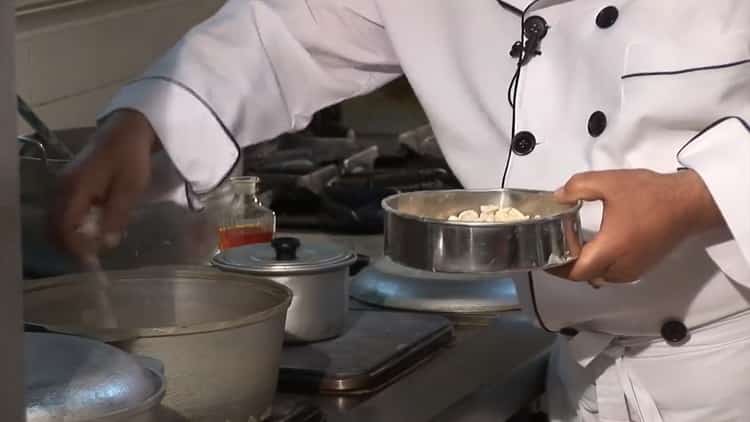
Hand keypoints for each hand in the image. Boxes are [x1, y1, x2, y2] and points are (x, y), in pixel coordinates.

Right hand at [49, 110, 157, 261]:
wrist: (127, 130)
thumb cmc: (130, 158)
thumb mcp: (129, 189)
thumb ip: (116, 217)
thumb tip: (105, 243)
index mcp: (74, 189)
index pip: (63, 228)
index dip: (75, 247)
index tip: (92, 261)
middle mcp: (61, 188)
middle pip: (54, 226)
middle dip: (71, 244)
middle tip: (93, 256)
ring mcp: (63, 184)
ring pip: (57, 219)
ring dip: (72, 234)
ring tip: (95, 243)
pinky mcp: (69, 182)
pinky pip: (64, 210)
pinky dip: (73, 223)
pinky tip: (93, 226)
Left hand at [548, 169, 722, 283]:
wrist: (689, 202)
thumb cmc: (650, 194)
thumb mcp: (607, 182)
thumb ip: (576, 188)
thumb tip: (558, 197)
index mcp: (610, 250)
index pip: (575, 272)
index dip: (556, 267)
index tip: (543, 255)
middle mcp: (621, 267)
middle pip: (585, 276)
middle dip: (567, 266)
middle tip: (554, 247)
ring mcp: (634, 270)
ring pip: (600, 276)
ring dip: (585, 265)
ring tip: (572, 244)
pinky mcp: (643, 266)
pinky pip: (614, 272)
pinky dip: (600, 264)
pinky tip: (595, 245)